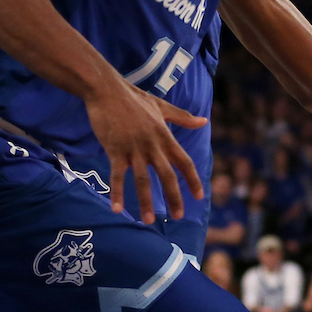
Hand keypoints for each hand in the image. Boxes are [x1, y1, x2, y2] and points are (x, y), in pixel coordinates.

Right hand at [84, 80, 205, 222]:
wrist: (107, 90)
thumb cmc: (134, 98)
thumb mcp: (162, 106)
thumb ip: (183, 117)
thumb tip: (204, 121)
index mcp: (165, 136)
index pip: (184, 161)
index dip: (193, 179)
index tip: (199, 196)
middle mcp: (152, 145)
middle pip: (167, 175)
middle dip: (174, 197)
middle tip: (178, 216)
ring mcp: (133, 148)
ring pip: (142, 180)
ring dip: (146, 201)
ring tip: (148, 220)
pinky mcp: (115, 150)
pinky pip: (117, 175)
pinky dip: (117, 192)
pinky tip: (117, 209)